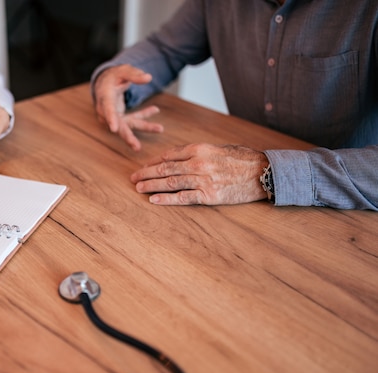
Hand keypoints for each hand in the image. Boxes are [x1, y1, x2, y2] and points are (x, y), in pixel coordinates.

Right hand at [93, 64, 163, 150]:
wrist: (104, 84)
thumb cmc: (113, 77)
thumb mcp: (122, 71)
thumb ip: (134, 75)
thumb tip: (148, 78)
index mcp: (105, 97)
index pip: (107, 110)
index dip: (111, 119)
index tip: (113, 129)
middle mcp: (107, 111)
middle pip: (117, 126)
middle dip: (127, 136)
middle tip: (137, 147)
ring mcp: (114, 117)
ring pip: (128, 126)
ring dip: (145, 127)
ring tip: (160, 128)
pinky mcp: (121, 119)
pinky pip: (134, 120)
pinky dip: (145, 115)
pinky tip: (155, 109)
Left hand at [130, 144, 268, 204]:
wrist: (263, 172)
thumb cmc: (243, 158)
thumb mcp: (219, 148)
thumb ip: (198, 152)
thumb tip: (177, 156)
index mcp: (200, 149)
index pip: (169, 155)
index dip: (153, 161)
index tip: (144, 166)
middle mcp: (198, 163)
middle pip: (165, 169)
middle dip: (146, 173)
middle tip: (133, 178)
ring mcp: (202, 180)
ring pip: (170, 183)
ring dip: (151, 185)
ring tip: (138, 188)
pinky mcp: (209, 196)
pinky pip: (182, 198)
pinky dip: (166, 199)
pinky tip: (153, 200)